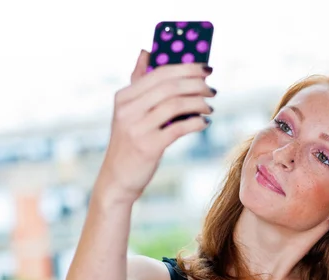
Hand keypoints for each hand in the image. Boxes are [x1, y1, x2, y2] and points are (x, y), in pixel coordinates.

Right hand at [96, 50, 215, 203]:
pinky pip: (178, 128)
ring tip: (210, 108)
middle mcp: (128, 110)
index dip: (186, 68)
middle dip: (196, 84)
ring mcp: (137, 128)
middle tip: (212, 89)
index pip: (159, 73)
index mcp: (124, 97)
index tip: (206, 68)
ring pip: (176, 105)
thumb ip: (137, 82)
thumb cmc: (129, 143)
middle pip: (170, 86)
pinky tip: (204, 123)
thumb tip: (146, 51)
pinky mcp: (148, 147)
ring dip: (199, 103)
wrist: (117, 178)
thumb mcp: (128, 112)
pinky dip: (196, 123)